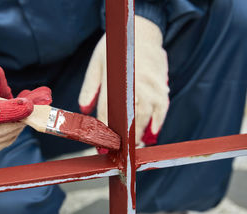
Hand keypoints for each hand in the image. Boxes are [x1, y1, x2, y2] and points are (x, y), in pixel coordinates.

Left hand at [78, 16, 168, 146]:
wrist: (142, 29)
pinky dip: (159, 121)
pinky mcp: (162, 81)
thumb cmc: (116, 49)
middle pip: (132, 115)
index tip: (103, 144)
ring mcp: (152, 81)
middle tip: (123, 150)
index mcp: (116, 76)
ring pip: (149, 112)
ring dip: (143, 132)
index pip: (109, 109)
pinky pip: (163, 105)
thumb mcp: (97, 63)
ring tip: (136, 145)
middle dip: (127, 135)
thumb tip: (84, 110)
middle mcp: (136, 80)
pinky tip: (153, 132)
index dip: (107, 129)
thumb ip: (90, 87)